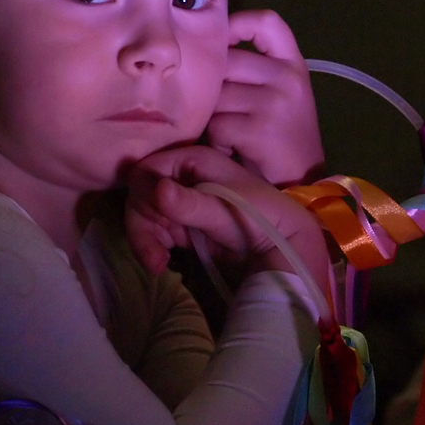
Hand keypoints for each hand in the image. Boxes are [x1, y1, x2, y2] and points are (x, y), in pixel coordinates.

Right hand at [124, 146, 329, 295]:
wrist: (282, 243)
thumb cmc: (257, 219)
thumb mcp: (222, 212)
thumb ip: (188, 203)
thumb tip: (157, 189)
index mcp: (193, 159)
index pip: (146, 170)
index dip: (142, 196)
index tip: (151, 221)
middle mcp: (184, 176)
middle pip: (142, 195)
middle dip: (142, 225)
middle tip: (152, 257)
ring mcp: (184, 199)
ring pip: (147, 215)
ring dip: (146, 240)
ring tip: (157, 265)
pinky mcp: (185, 222)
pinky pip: (159, 230)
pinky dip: (155, 246)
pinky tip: (161, 263)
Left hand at [206, 10, 324, 186]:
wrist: (302, 186)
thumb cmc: (283, 140)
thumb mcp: (281, 96)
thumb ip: (254, 71)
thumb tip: (203, 52)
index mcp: (294, 65)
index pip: (267, 21)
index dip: (237, 24)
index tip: (222, 41)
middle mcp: (288, 78)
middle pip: (227, 60)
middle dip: (213, 86)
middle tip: (219, 110)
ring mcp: (275, 102)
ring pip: (216, 95)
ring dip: (212, 117)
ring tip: (226, 134)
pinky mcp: (259, 129)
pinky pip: (217, 124)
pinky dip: (217, 141)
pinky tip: (230, 150)